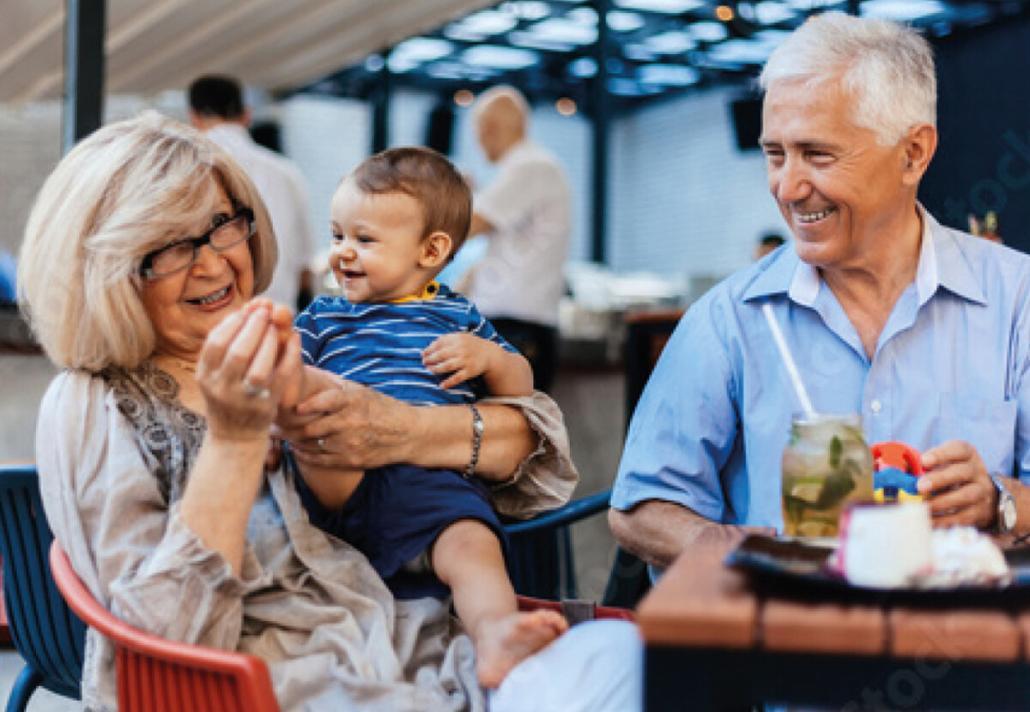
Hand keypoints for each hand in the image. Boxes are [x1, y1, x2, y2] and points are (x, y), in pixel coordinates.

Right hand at [197, 308, 301, 441]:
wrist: (235, 436)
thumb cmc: (226, 394)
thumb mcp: (213, 373)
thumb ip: (224, 346)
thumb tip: (244, 312)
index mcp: (206, 376)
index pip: (216, 344)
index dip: (231, 323)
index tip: (244, 312)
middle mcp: (223, 389)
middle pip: (239, 352)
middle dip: (254, 327)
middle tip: (263, 313)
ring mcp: (246, 399)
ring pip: (259, 368)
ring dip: (269, 342)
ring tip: (274, 327)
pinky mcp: (268, 405)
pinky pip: (282, 377)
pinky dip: (290, 355)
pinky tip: (294, 338)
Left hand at [276, 379, 417, 469]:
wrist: (407, 434)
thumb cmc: (381, 408)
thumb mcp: (362, 392)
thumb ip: (336, 386)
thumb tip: (306, 370)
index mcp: (354, 401)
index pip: (328, 400)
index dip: (309, 404)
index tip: (295, 408)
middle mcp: (352, 422)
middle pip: (313, 427)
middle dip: (290, 427)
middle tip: (274, 423)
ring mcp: (351, 443)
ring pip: (313, 444)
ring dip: (295, 441)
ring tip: (280, 435)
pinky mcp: (351, 460)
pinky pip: (320, 460)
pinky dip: (305, 455)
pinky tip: (297, 449)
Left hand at [422, 333, 497, 388]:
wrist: (489, 354)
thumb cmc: (471, 345)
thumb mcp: (460, 337)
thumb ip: (446, 339)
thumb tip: (428, 347)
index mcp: (458, 339)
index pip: (440, 343)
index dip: (429, 349)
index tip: (422, 354)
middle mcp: (462, 349)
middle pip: (442, 355)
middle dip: (431, 359)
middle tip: (424, 363)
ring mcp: (466, 361)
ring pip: (447, 366)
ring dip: (436, 369)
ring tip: (430, 370)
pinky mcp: (470, 371)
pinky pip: (457, 378)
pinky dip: (449, 382)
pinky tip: (442, 386)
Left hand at [917, 440, 997, 528]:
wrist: (978, 497)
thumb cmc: (948, 476)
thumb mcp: (939, 465)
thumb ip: (920, 466)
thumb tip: (890, 471)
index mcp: (966, 454)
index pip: (959, 449)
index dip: (941, 455)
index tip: (923, 461)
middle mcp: (976, 471)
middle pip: (963, 471)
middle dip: (940, 479)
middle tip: (920, 487)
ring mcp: (982, 491)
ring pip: (967, 495)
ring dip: (942, 501)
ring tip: (923, 506)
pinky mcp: (981, 511)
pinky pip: (965, 517)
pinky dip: (946, 520)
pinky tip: (930, 520)